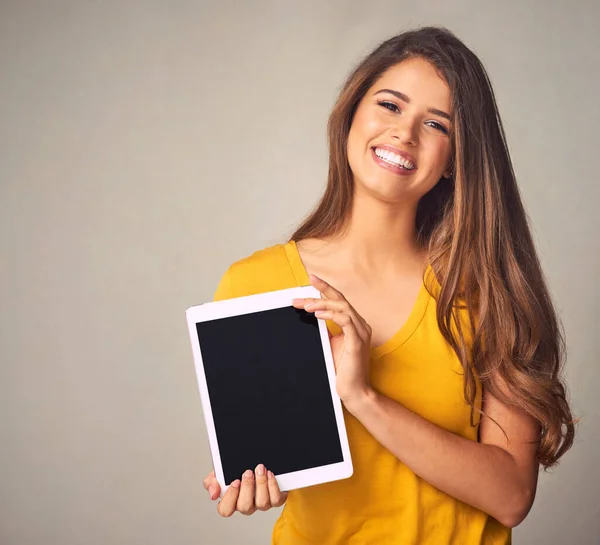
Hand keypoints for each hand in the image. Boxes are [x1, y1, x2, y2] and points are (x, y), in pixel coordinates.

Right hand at [203, 464, 287, 516]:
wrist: (259, 463)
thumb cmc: (238, 471)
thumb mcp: (222, 472)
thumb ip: (211, 481)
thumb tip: (214, 494)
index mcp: (232, 500)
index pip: (225, 509)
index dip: (230, 498)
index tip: (235, 481)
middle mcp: (247, 504)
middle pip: (244, 507)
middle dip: (247, 487)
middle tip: (247, 472)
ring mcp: (261, 503)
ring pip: (261, 503)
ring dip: (261, 484)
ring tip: (260, 469)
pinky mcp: (275, 499)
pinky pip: (276, 499)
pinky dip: (273, 485)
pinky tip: (269, 474)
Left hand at [292, 274, 371, 406]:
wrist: (354, 391)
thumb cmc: (342, 370)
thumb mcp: (331, 345)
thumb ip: (325, 330)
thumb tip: (311, 317)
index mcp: (354, 324)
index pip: (338, 301)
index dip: (324, 290)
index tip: (309, 282)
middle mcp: (359, 325)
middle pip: (340, 299)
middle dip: (319, 293)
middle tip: (299, 296)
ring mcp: (360, 332)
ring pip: (342, 306)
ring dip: (322, 304)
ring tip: (305, 306)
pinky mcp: (357, 342)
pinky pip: (345, 320)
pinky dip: (330, 314)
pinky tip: (317, 315)